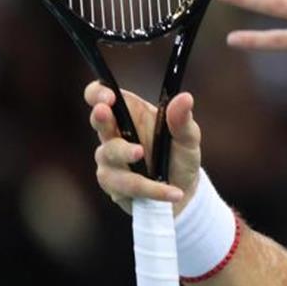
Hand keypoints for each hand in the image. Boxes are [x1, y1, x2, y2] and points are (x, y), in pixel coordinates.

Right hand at [84, 81, 199, 215]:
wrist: (183, 191)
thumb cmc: (180, 156)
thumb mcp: (188, 137)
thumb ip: (182, 120)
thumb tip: (185, 98)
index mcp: (131, 113)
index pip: (103, 95)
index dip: (99, 92)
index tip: (108, 96)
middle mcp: (116, 133)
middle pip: (98, 121)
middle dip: (100, 117)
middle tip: (104, 112)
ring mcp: (110, 160)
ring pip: (109, 154)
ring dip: (125, 154)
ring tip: (144, 156)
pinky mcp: (113, 184)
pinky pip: (125, 185)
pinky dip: (151, 189)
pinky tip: (173, 193)